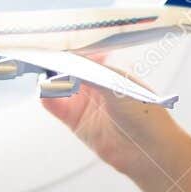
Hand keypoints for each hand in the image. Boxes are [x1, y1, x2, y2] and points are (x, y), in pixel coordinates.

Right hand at [41, 58, 190, 191]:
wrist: (150, 152)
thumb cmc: (146, 115)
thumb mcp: (120, 87)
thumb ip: (92, 75)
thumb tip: (69, 64)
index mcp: (111, 66)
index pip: (84, 50)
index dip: (69, 45)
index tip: (54, 39)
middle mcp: (96, 82)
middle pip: (68, 65)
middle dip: (54, 59)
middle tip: (41, 52)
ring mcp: (85, 100)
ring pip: (59, 84)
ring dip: (48, 76)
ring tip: (40, 69)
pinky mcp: (75, 120)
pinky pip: (55, 105)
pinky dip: (47, 96)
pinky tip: (45, 91)